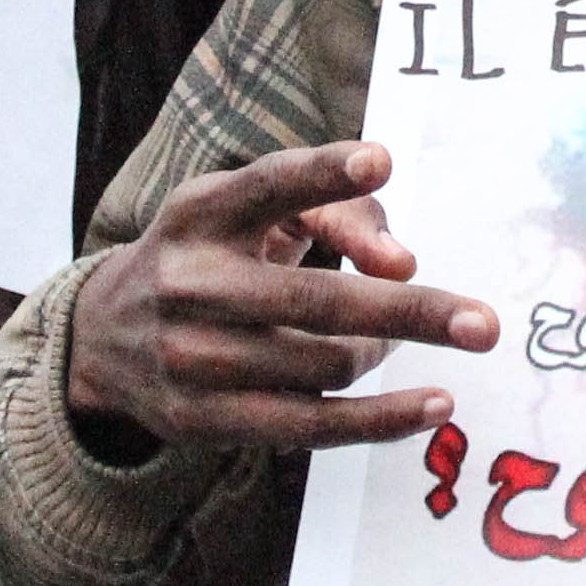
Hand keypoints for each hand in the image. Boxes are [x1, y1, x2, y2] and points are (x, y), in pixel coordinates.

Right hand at [64, 138, 496, 454]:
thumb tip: (403, 264)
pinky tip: (431, 405)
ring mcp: (191, 358)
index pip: (266, 187)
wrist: (102, 339)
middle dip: (411, 312)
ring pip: (326, 365)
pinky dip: (381, 419)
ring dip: (383, 351)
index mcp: (201, 213)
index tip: (382, 160)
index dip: (323, 175)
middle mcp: (189, 282)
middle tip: (483, 324)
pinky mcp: (203, 420)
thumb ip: (336, 214)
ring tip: (395, 337)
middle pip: (318, 300)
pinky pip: (311, 426)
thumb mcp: (249, 213)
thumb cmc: (211, 257)